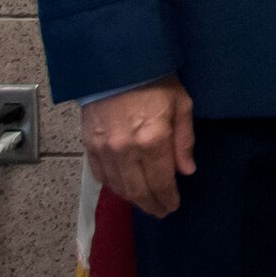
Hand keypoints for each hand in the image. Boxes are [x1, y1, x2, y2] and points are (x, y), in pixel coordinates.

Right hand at [81, 75, 194, 217]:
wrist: (117, 64)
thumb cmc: (157, 80)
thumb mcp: (182, 104)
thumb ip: (184, 141)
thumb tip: (187, 171)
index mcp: (153, 141)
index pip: (161, 181)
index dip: (168, 198)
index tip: (173, 206)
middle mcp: (126, 150)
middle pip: (138, 190)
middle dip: (151, 204)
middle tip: (160, 211)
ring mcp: (105, 150)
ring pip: (118, 186)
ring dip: (133, 199)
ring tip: (145, 203)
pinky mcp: (89, 145)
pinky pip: (101, 174)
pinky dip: (113, 185)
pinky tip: (123, 188)